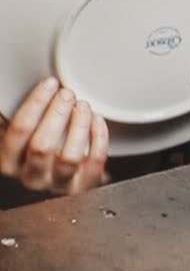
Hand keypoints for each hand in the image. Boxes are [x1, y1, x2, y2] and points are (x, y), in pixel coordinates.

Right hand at [1, 77, 109, 193]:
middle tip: (67, 93)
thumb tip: (17, 91)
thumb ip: (20, 120)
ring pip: (70, 156)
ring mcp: (59, 184)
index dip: (35, 104)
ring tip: (82, 105)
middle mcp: (31, 177)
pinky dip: (98, 137)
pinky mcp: (84, 186)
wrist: (61, 178)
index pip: (18, 132)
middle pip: (42, 146)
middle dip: (57, 114)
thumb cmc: (39, 149)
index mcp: (10, 162)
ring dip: (78, 125)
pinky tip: (97, 119)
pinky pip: (94, 161)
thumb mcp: (23, 138)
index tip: (49, 84)